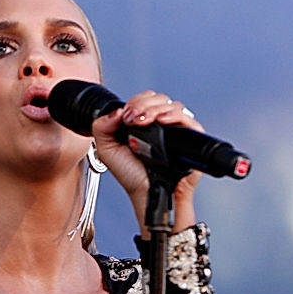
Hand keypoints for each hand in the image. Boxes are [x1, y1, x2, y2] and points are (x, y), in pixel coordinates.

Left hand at [90, 91, 202, 235]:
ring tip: (144, 121)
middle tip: (133, 119)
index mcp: (143, 123)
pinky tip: (162, 121)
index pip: (145, 99)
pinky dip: (175, 116)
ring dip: (156, 109)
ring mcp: (176, 131)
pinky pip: (189, 120)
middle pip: (159, 99)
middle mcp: (161, 125)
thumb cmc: (132, 176)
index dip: (135, 102)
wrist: (147, 194)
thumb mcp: (107, 150)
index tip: (126, 116)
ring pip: (173, 105)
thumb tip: (115, 111)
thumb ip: (101, 127)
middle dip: (143, 105)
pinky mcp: (191, 139)